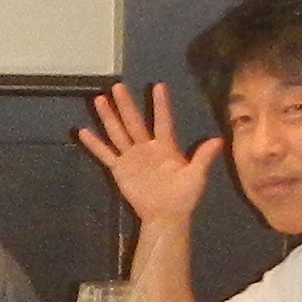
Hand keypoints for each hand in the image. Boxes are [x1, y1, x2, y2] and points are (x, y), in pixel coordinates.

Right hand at [74, 83, 221, 232]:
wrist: (166, 216)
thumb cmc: (183, 196)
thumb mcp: (196, 176)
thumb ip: (203, 157)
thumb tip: (219, 140)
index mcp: (165, 146)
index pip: (162, 120)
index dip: (161, 104)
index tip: (158, 85)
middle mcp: (146, 147)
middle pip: (134, 121)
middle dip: (126, 104)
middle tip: (118, 85)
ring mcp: (131, 157)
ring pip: (118, 132)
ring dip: (109, 117)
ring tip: (99, 99)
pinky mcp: (119, 169)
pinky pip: (105, 154)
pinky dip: (94, 144)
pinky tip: (83, 131)